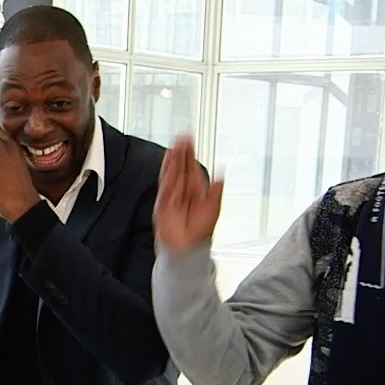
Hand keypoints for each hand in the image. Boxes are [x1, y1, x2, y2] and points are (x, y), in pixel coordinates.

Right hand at [153, 135, 223, 254]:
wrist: (186, 248)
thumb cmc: (199, 232)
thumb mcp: (213, 209)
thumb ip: (216, 192)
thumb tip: (221, 177)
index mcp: (195, 191)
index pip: (192, 169)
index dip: (190, 155)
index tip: (190, 141)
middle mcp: (183, 192)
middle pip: (181, 168)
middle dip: (182, 153)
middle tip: (182, 136)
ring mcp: (172, 196)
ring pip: (173, 173)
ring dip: (174, 159)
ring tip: (175, 145)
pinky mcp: (163, 202)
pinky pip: (166, 183)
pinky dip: (167, 171)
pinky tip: (168, 160)